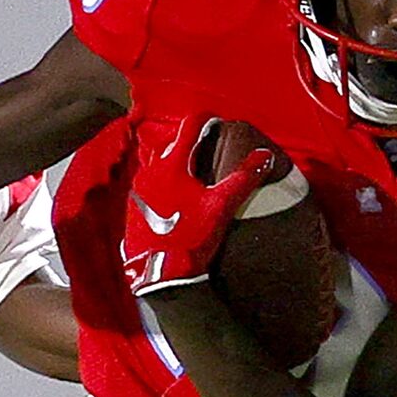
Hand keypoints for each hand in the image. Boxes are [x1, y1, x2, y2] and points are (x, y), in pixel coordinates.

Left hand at [121, 115, 287, 297]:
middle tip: (208, 153)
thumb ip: (243, 178)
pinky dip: (162, 188)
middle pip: (173, 145)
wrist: (158, 276)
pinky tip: (175, 201)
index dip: (208, 120)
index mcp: (172, 164)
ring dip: (175, 167)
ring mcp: (137, 191)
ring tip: (193, 179)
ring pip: (158, 166)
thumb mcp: (221, 207)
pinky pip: (148, 188)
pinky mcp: (131, 210)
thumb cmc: (190, 237)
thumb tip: (265, 154)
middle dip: (191, 145)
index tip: (219, 124)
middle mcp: (149, 171)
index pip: (190, 125)